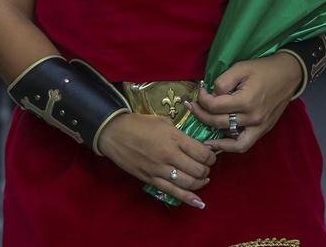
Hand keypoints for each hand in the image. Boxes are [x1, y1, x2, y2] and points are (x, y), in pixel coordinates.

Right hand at [97, 112, 214, 208]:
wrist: (114, 134)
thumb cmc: (140, 124)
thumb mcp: (165, 122)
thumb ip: (182, 134)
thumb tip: (197, 144)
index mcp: (175, 138)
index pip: (202, 153)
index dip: (211, 156)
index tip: (211, 155)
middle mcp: (169, 156)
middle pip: (198, 170)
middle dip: (207, 170)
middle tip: (206, 166)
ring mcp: (159, 170)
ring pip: (188, 183)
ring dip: (200, 183)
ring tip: (203, 179)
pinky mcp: (150, 180)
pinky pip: (172, 192)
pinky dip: (188, 199)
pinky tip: (198, 202)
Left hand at [186, 54, 302, 153]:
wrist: (289, 74)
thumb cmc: (264, 69)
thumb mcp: (241, 67)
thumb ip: (222, 82)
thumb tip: (210, 95)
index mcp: (246, 100)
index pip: (214, 106)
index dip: (202, 99)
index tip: (200, 91)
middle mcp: (252, 117)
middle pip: (217, 122)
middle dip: (201, 114)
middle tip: (193, 107)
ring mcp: (259, 126)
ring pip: (228, 139)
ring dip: (211, 135)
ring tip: (200, 130)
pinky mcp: (263, 130)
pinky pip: (243, 145)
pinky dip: (229, 147)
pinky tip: (217, 144)